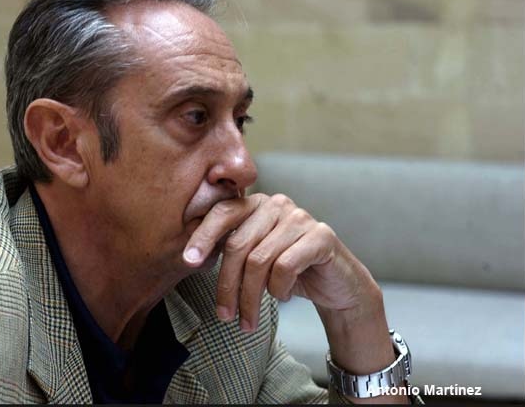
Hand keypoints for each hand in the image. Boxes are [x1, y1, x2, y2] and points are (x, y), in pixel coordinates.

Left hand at [182, 193, 377, 332]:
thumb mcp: (254, 259)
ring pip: (259, 260)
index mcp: (256, 204)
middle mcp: (277, 204)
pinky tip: (282, 296)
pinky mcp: (321, 236)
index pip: (222, 213)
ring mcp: (300, 217)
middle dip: (227, 285)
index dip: (203, 236)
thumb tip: (191, 257)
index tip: (188, 262)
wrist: (337, 286)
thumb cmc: (290, 272)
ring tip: (248, 319)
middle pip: (238, 244)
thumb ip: (230, 249)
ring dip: (250, 298)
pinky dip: (279, 289)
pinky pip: (285, 266)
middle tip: (224, 315)